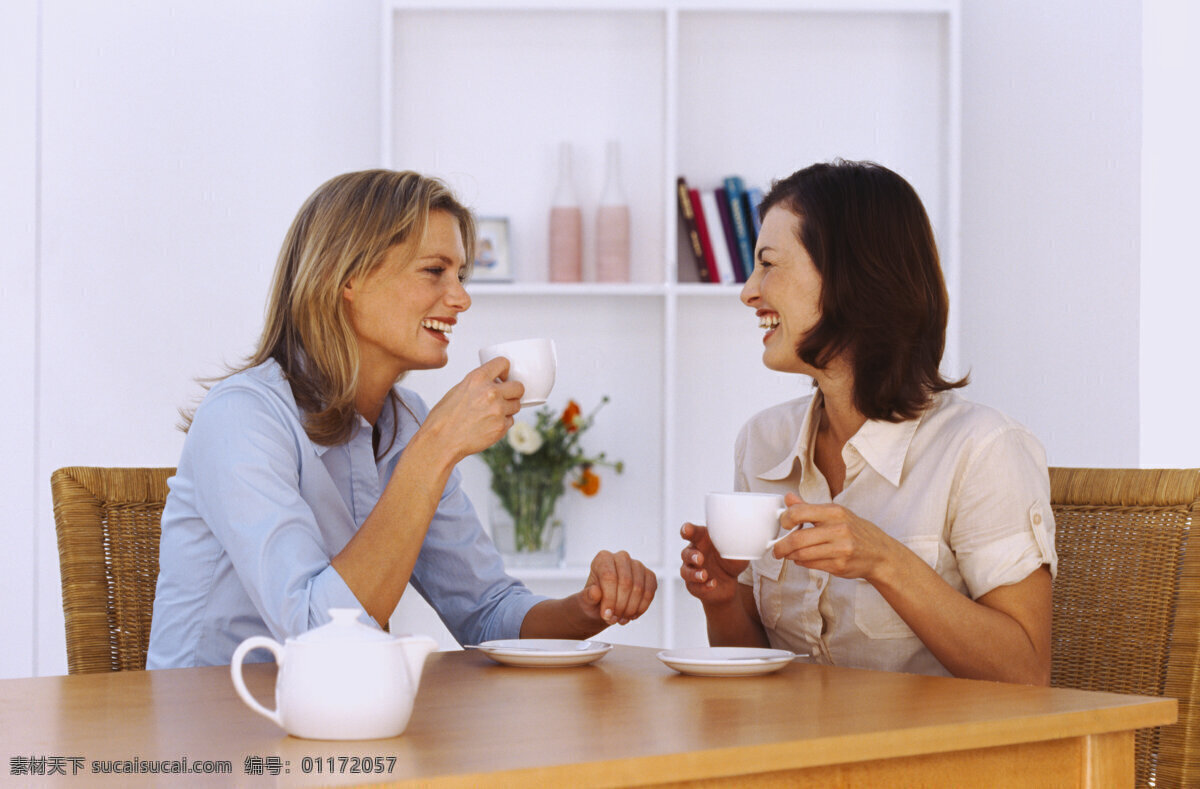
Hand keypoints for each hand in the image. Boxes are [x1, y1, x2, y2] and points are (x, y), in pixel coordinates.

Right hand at [421, 357, 523, 462]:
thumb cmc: (444, 417)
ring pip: (516, 405)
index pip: (503, 363)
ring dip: (508, 408)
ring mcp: (498, 410)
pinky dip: (502, 423)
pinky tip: (488, 424)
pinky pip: (511, 421)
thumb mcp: (458, 390)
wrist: (441, 440)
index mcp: (477, 378)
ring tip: (492, 413)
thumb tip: (493, 382)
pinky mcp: (501, 427)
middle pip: (519, 386)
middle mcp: (491, 392)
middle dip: (513, 391)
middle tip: (505, 396)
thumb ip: (478, 384)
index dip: (505, 370)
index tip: (503, 377)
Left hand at [578, 550, 656, 625]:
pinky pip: (650, 593)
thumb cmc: (593, 601)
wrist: (605, 605)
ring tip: (621, 619)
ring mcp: (637, 565)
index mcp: (603, 558)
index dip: (609, 599)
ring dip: (630, 609)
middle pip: (626, 582)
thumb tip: (594, 592)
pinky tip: (632, 615)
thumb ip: (588, 597)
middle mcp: (621, 557)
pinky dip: (641, 608)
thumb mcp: (585, 602)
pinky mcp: (649, 576)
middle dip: (620, 606)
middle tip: (614, 619)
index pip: (609, 576)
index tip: (606, 616)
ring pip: (639, 589)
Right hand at [679, 522, 748, 606]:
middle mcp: (693, 554)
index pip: (691, 532)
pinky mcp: (692, 585)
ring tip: (704, 575)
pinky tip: (713, 584)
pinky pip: (694, 586)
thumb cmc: (730, 561)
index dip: (687, 530)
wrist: (728, 583)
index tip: (687, 530)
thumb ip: (737, 546)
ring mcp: (691, 570)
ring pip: (686, 571)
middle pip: (686, 553)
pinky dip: (703, 586)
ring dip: (694, 573)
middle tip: (700, 558)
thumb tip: (742, 540)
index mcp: (702, 540)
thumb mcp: (738, 552)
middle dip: (691, 556)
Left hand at [771, 493, 901, 580]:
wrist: (880, 554)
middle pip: (798, 538)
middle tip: (776, 549)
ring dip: (790, 555)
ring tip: (787, 554)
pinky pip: (811, 564)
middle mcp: (838, 529)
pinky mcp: (839, 565)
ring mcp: (840, 549)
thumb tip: (788, 498)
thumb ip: (809, 507)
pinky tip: (801, 559)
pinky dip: (801, 562)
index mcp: (835, 512)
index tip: (782, 524)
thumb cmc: (856, 531)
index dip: (785, 519)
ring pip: (802, 554)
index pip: (800, 512)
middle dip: (781, 546)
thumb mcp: (836, 513)